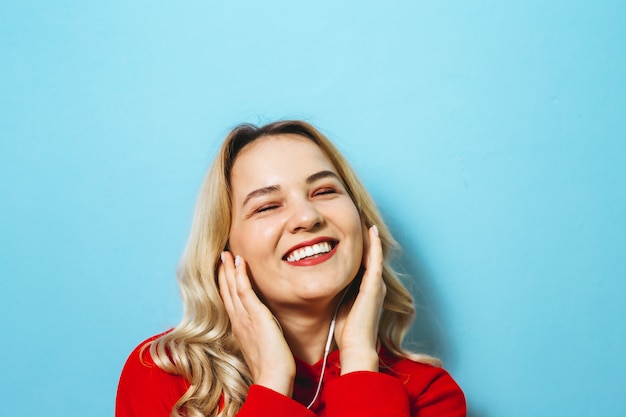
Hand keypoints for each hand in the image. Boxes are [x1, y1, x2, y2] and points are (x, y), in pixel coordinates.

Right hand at [218, 252, 295, 395]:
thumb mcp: (262, 346)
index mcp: (239, 328)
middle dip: (223, 273)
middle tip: (221, 256)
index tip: (225, 271)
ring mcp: (244, 317)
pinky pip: (244, 290)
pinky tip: (240, 262)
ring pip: (232, 288)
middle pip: (226, 291)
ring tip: (226, 254)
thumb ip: (259, 334)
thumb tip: (264, 328)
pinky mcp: (255, 315)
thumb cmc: (271, 367)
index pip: (229, 301)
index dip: (225, 285)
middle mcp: (238, 321)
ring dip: (229, 269)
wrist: (272, 378)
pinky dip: (240, 274)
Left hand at [334, 225, 385, 374]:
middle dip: (363, 238)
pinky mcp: (375, 286)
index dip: (354, 246)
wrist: (356, 348)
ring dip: (369, 236)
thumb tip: (315, 284)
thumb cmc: (344, 332)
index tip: (344, 231)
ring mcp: (376, 284)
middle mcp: (374, 285)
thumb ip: (333, 293)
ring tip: (362, 218)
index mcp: (365, 290)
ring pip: (374, 253)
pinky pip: (376, 259)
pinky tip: (370, 229)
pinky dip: (374, 244)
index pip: (361, 262)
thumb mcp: (337, 306)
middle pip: (369, 255)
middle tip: (356, 218)